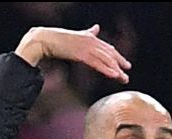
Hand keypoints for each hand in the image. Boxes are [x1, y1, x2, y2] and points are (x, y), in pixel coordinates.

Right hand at [15, 24, 130, 83]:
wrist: (44, 39)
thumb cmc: (56, 39)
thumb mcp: (76, 35)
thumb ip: (88, 33)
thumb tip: (96, 27)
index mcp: (90, 37)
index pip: (107, 48)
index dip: (117, 57)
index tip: (125, 64)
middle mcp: (91, 41)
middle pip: (109, 54)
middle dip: (119, 64)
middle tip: (127, 74)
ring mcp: (86, 47)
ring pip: (105, 60)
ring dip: (116, 70)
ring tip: (123, 79)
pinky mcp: (81, 54)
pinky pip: (97, 63)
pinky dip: (107, 69)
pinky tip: (114, 75)